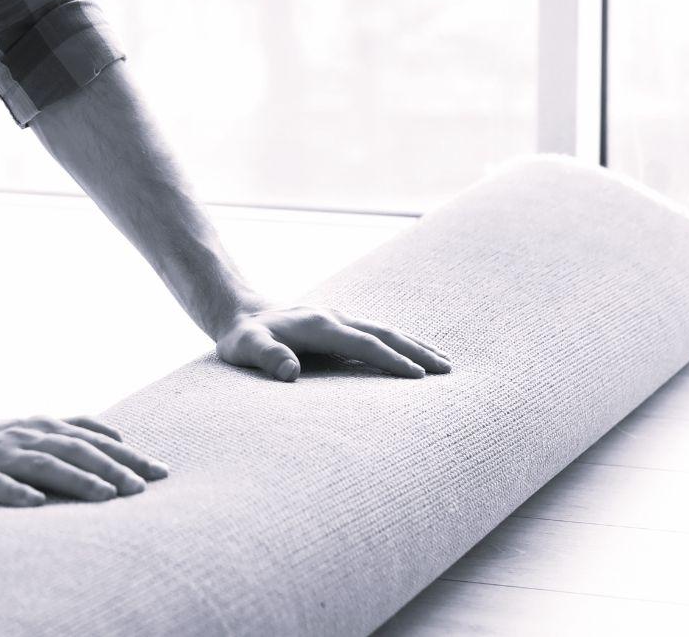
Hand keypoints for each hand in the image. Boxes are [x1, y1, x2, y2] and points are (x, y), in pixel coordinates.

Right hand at [0, 412, 169, 509]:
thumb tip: (119, 440)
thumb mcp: (32, 433)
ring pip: (42, 465)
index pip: (93, 439)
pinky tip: (35, 504)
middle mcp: (24, 436)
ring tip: (105, 496)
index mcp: (42, 428)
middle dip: (111, 468)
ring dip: (76, 479)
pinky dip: (15, 492)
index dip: (127, 454)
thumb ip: (70, 435)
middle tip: (143, 489)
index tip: (161, 472)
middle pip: (75, 450)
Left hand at [214, 303, 452, 380]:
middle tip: (448, 370)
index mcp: (319, 325)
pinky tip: (413, 356)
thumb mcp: (246, 347)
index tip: (418, 376)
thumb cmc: (243, 337)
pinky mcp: (338, 326)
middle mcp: (335, 318)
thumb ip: (266, 357)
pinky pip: (376, 334)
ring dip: (415, 345)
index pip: (364, 343)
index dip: (390, 360)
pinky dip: (400, 344)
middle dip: (417, 350)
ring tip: (444, 363)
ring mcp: (339, 320)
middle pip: (384, 333)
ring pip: (385, 331)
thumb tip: (290, 372)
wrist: (239, 312)